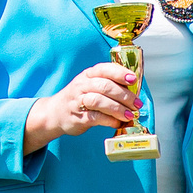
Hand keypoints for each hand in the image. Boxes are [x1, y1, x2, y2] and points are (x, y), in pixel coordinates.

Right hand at [25, 62, 139, 152]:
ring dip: (118, 109)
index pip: (104, 69)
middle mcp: (82, 85)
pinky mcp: (78, 117)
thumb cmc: (80, 98)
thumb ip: (109, 85)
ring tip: (130, 115)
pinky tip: (117, 123)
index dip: (119, 73)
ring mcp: (78, 101)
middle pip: (105, 86)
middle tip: (137, 104)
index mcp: (88, 75)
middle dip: (124, 95)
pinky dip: (109, 120)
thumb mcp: (91, 86)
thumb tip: (134, 91)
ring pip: (99, 101)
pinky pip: (95, 117)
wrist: (55, 113)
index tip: (133, 79)